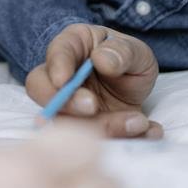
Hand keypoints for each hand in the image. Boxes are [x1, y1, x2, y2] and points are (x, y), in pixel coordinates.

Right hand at [25, 23, 161, 138]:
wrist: (135, 89)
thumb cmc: (128, 60)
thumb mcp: (136, 51)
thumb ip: (122, 51)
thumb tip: (101, 59)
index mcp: (72, 45)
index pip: (56, 52)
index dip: (57, 66)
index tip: (63, 81)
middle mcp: (60, 76)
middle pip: (41, 89)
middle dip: (64, 102)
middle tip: (92, 106)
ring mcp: (65, 106)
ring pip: (64, 120)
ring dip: (101, 126)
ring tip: (138, 122)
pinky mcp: (78, 130)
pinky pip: (88, 142)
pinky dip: (119, 140)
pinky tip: (146, 132)